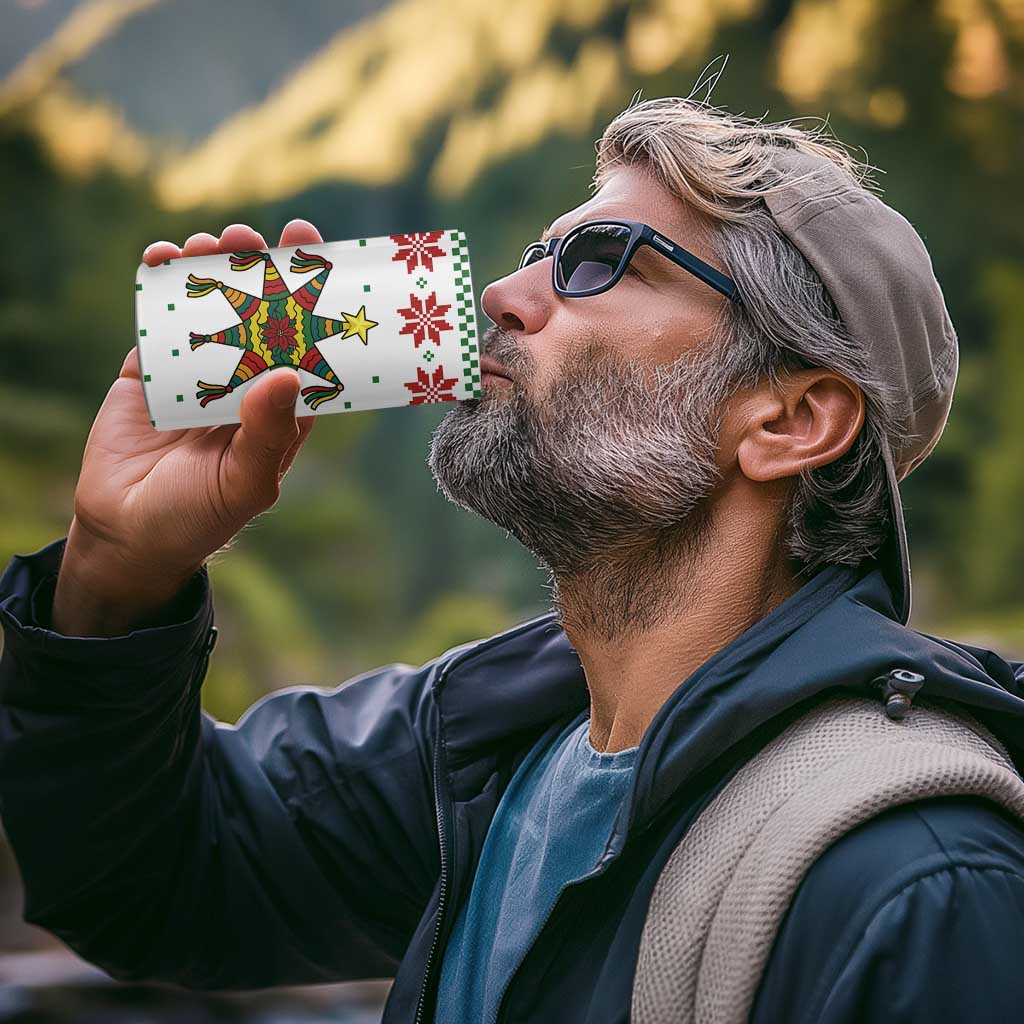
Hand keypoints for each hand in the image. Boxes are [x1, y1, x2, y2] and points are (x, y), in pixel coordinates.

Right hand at [54, 220, 323, 632]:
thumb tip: (287, 374)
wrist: (127, 534)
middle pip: (259, 313)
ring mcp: (199, 372)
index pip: (305, 342)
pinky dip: (159, 285)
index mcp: (281, 407)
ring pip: (211, 307)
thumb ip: (267, 434)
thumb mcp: (244, 483)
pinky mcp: (152, 370)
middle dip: (258, 270)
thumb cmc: (200, 517)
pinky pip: (159, 320)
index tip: (314, 252)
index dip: (312, 298)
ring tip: (210, 242)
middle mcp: (246, 381)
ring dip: (212, 268)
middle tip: (253, 236)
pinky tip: (162, 257)